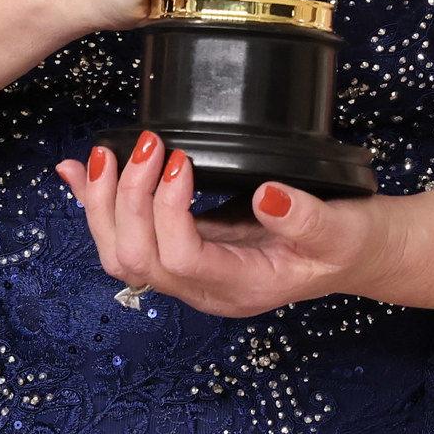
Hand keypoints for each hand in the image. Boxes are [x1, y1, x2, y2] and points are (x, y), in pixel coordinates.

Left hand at [52, 131, 399, 317]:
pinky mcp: (179, 252)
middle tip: (144, 145)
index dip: (166, 211)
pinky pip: (125, 237)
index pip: (180, 259)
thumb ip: (305, 218)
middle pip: (136, 260)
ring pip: (120, 255)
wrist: (355, 252)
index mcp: (241, 287)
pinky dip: (97, 203)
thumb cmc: (348, 243)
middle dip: (125, 200)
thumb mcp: (341, 231)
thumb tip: (268, 196)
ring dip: (101, 203)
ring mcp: (188, 275)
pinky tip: (78, 171)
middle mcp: (204, 289)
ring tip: (105, 154)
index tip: (178, 160)